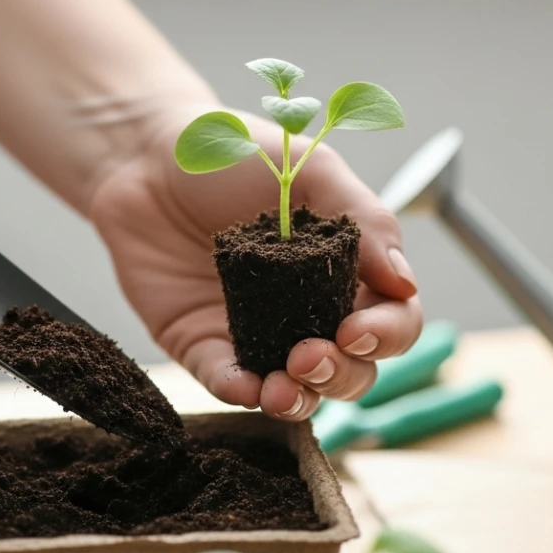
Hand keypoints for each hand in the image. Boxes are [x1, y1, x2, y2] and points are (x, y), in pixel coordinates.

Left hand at [90, 106, 423, 421]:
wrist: (147, 155)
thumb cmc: (236, 153)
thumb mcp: (312, 171)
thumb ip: (366, 221)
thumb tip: (405, 283)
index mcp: (347, 269)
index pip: (392, 319)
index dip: (388, 335)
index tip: (358, 331)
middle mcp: (309, 310)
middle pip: (352, 369)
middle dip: (342, 375)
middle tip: (311, 356)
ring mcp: (258, 333)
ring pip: (297, 390)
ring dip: (300, 399)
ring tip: (284, 387)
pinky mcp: (204, 344)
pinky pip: (230, 382)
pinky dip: (242, 391)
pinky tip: (246, 386)